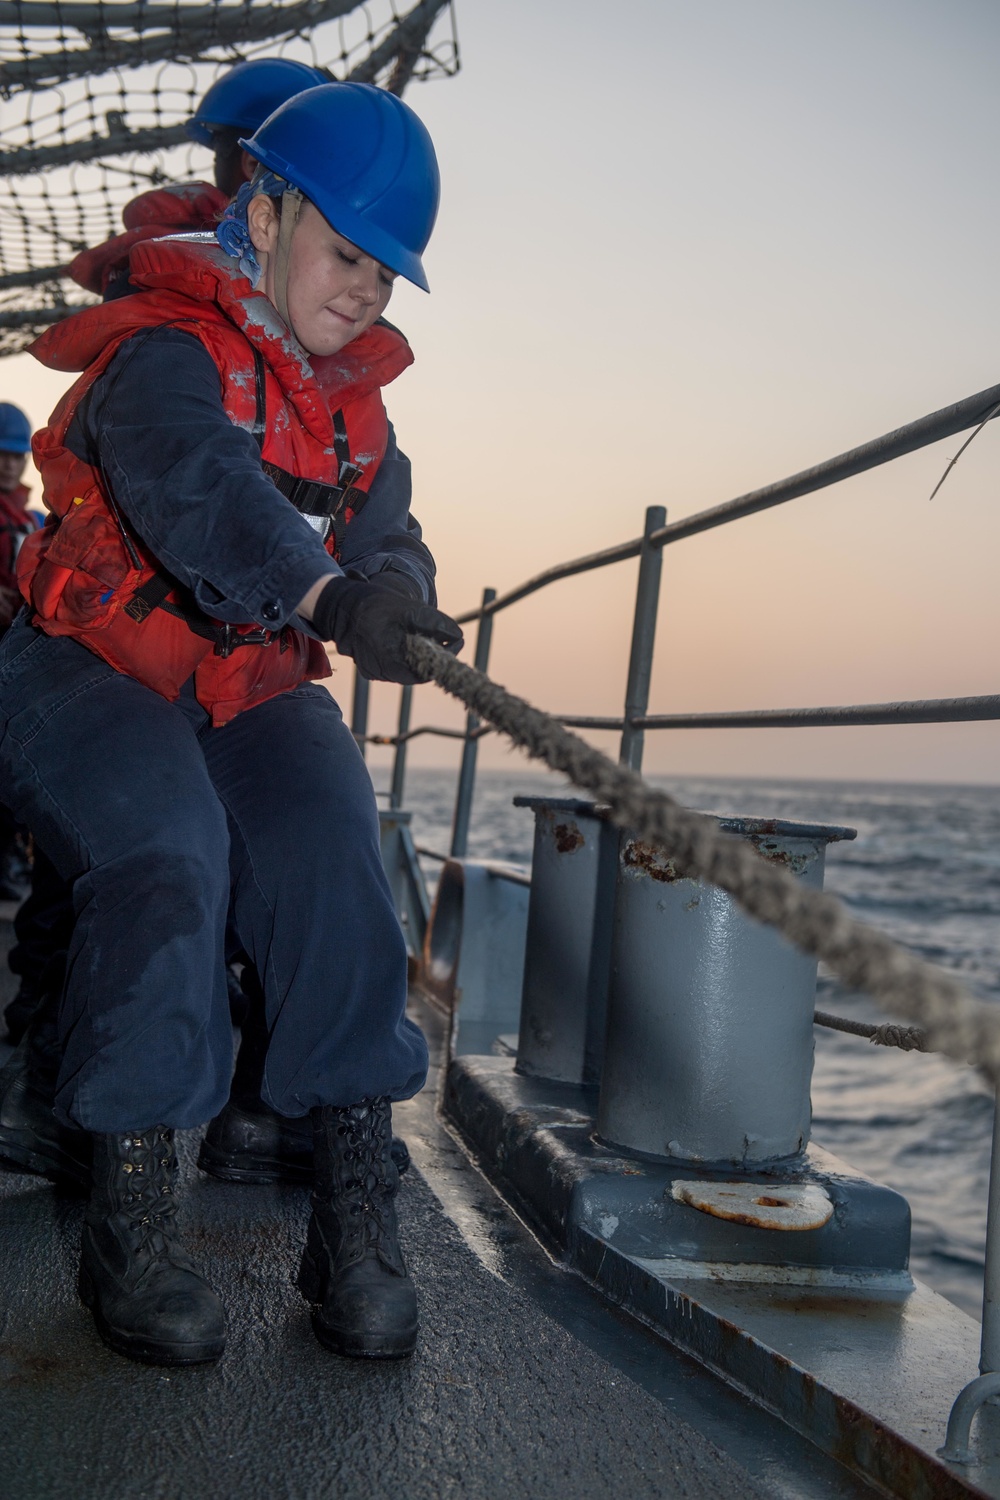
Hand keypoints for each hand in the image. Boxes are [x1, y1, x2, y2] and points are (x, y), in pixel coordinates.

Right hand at [311, 577, 463, 683]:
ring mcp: (373, 672)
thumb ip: (434, 623)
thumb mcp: (408, 608)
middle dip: (434, 658)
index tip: (458, 641)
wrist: (340, 606)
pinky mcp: (368, 669)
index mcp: (391, 657)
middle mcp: (381, 670)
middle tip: (447, 641)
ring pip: (405, 671)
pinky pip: (393, 668)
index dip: (446, 657)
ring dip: (419, 658)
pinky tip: (408, 643)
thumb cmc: (374, 604)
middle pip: (417, 673)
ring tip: (429, 639)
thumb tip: (457, 634)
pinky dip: (404, 658)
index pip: (427, 670)